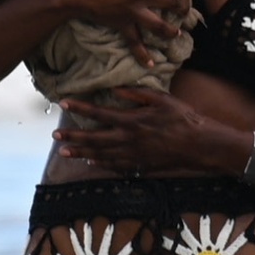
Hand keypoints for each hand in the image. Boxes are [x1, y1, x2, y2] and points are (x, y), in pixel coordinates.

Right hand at [52, 0, 188, 67]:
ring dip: (171, 30)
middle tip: (184, 8)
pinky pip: (135, 42)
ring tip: (177, 33)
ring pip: (160, 25)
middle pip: (171, 1)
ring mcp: (133, 12)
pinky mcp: (122, 25)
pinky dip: (143, 54)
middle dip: (181, 5)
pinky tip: (151, 63)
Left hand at [54, 86, 240, 175]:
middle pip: (94, 138)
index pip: (98, 113)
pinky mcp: (140, 166)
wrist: (199, 145)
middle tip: (55, 135)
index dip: (80, 107)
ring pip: (100, 155)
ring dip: (81, 153)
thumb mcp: (162, 99)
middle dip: (73, 136)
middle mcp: (128, 139)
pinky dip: (101, 164)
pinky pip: (115, 166)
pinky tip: (91, 162)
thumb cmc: (183, 118)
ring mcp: (133, 155)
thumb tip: (116, 89)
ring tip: (65, 151)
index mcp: (131, 120)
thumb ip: (137, 94)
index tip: (63, 102)